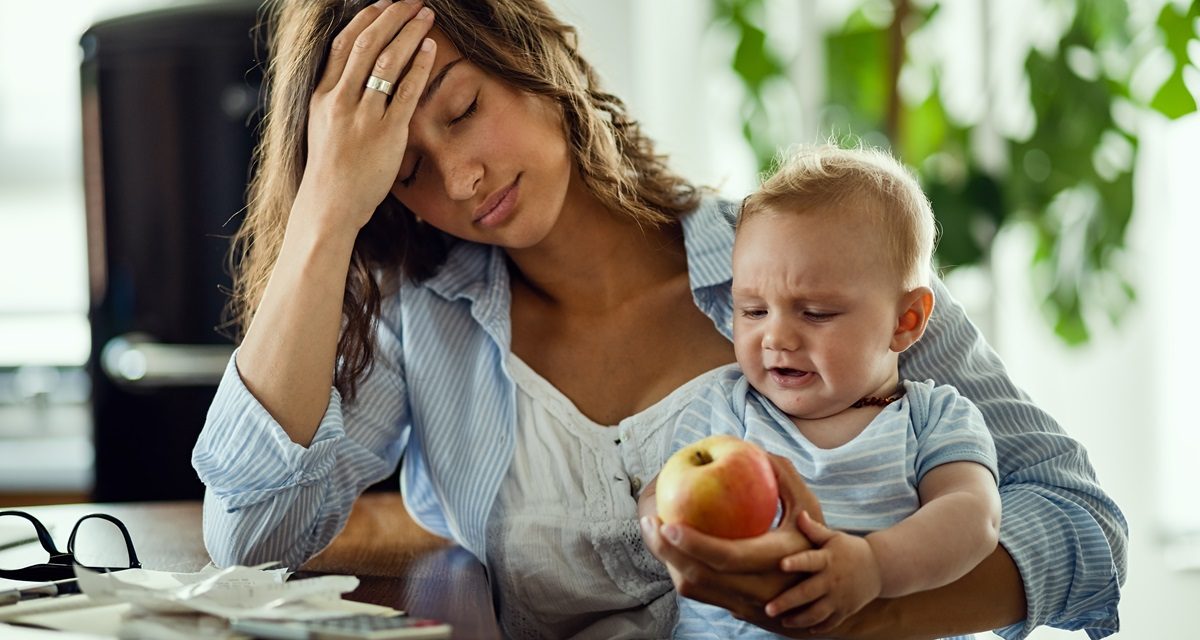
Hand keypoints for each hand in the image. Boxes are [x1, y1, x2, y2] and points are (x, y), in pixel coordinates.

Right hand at [296, 0, 436, 234]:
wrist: (331, 204)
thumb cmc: (331, 168)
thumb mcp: (321, 124)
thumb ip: (335, 96)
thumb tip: (352, 72)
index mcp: (322, 94)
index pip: (343, 43)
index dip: (366, 18)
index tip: (384, 3)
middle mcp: (340, 100)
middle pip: (368, 44)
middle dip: (393, 16)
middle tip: (413, 1)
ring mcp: (363, 116)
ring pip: (387, 61)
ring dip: (409, 33)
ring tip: (426, 15)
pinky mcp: (387, 133)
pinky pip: (406, 91)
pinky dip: (419, 65)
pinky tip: (430, 49)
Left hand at [639, 454, 824, 626]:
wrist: (827, 595)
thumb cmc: (816, 541)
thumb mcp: (808, 509)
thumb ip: (785, 477)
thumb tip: (754, 448)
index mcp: (777, 562)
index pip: (728, 557)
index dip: (695, 543)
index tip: (669, 521)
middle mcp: (759, 590)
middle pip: (700, 577)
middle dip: (667, 552)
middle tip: (649, 522)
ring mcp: (745, 604)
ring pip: (694, 589)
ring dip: (668, 562)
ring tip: (652, 530)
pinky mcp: (734, 609)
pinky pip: (697, 592)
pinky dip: (678, 569)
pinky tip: (667, 544)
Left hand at [767, 511, 881, 632]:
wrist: (879, 568)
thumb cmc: (849, 549)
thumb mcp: (834, 537)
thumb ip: (814, 530)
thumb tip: (799, 514)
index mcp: (827, 559)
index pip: (810, 560)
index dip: (796, 562)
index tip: (781, 564)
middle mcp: (832, 580)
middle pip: (808, 593)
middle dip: (787, 602)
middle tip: (768, 609)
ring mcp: (840, 598)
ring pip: (817, 613)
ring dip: (799, 619)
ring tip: (783, 621)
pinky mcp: (846, 610)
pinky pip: (831, 623)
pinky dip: (818, 628)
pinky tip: (804, 628)